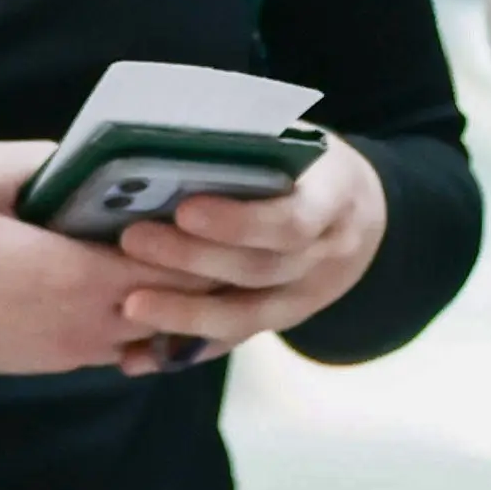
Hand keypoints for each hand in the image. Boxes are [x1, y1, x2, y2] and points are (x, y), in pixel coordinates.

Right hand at [0, 141, 186, 375]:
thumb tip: (89, 152)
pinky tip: (125, 277)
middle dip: (197, 265)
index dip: (202, 237)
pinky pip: (121, 344)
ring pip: (154, 329)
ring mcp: (74, 349)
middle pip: (179, 303)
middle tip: (199, 221)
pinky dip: (138, 316)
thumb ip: (43, 158)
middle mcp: (89, 322)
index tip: (205, 199)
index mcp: (80, 276)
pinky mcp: (56, 361)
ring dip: (169, 294)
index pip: (180, 268)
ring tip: (167, 247)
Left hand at [106, 137, 390, 375]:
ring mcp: (305, 298)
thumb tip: (176, 132)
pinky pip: (232, 341)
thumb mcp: (301, 141)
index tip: (185, 209)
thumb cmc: (312, 165)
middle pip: (259, 269)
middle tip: (131, 240)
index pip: (291, 221)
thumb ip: (256, 143)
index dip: (239, 222)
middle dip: (193, 260)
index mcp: (334, 200)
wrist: (362, 215)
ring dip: (184, 315)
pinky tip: (137, 357)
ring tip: (129, 305)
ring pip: (246, 317)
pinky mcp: (280, 322)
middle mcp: (326, 257)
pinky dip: (183, 350)